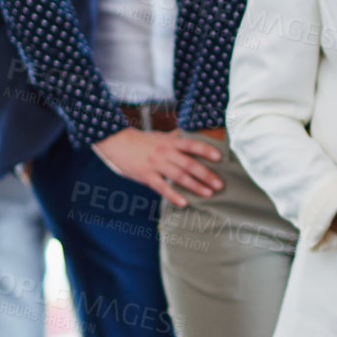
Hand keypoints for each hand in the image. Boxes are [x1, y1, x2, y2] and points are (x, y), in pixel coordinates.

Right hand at [92, 126, 223, 206]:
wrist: (117, 142)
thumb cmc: (141, 141)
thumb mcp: (159, 136)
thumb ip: (174, 138)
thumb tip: (188, 133)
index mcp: (170, 142)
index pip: (191, 144)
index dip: (206, 150)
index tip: (219, 157)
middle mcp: (165, 152)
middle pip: (189, 163)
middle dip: (206, 174)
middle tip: (219, 184)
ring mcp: (156, 164)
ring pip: (179, 176)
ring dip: (195, 186)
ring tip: (208, 194)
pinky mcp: (146, 176)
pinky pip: (162, 187)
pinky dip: (173, 195)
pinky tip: (184, 203)